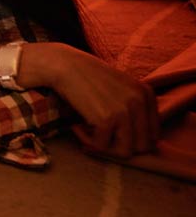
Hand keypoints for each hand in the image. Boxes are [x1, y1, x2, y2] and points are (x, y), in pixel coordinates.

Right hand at [38, 43, 157, 157]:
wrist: (63, 64)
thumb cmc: (86, 76)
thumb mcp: (120, 87)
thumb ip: (133, 108)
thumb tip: (138, 143)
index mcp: (146, 94)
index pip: (153, 134)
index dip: (132, 139)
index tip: (112, 132)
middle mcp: (140, 102)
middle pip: (143, 146)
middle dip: (120, 146)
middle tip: (100, 135)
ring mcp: (125, 111)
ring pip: (125, 152)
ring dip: (105, 147)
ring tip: (88, 132)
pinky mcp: (106, 119)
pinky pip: (101, 146)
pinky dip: (87, 140)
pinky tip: (77, 126)